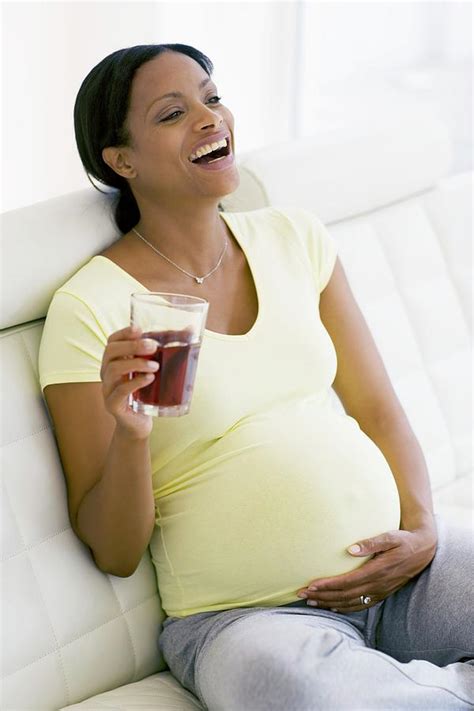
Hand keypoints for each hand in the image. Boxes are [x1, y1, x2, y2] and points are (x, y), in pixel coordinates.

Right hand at [100, 325, 158, 439]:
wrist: (139, 424)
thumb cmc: (147, 392)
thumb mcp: (155, 369)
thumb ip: (167, 350)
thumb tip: (191, 329)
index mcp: (115, 361)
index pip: (112, 341)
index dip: (123, 333)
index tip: (140, 329)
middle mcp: (107, 373)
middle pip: (110, 352)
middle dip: (131, 345)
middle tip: (153, 346)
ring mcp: (107, 389)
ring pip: (113, 369)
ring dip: (136, 363)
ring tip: (156, 366)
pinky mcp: (112, 404)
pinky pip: (119, 391)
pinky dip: (135, 382)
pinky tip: (149, 379)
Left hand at [296, 523, 437, 612]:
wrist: (422, 550)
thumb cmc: (403, 540)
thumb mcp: (390, 536)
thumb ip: (371, 542)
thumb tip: (350, 549)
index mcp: (377, 571)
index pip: (347, 582)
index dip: (328, 585)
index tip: (310, 585)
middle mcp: (377, 585)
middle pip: (344, 595)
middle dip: (322, 596)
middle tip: (301, 594)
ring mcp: (379, 591)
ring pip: (350, 603)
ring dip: (329, 603)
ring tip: (311, 601)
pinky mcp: (381, 594)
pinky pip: (360, 605)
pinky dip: (344, 608)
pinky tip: (331, 607)